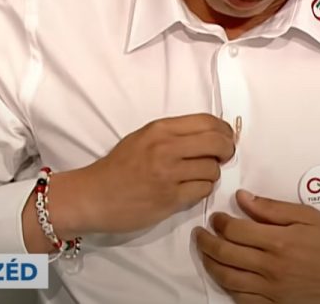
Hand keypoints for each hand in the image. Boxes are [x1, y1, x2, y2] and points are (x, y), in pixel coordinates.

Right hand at [26, 113, 234, 243]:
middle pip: (217, 142)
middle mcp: (166, 148)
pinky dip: (202, 190)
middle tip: (223, 157)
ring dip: (212, 174)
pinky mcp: (170, 198)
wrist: (92, 196)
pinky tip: (190, 190)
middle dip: (227, 150)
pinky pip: (203, 190)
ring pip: (213, 169)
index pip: (208, 121)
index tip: (226, 138)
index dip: (224, 130)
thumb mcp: (143, 138)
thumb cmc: (117, 167)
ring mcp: (169, 173)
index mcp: (160, 129)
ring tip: (198, 177)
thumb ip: (174, 135)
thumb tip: (211, 134)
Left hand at [194, 190, 319, 303]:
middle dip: (206, 241)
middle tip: (200, 233)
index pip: (236, 230)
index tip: (215, 217)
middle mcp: (271, 267)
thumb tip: (243, 198)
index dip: (219, 222)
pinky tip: (223, 276)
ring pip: (227, 278)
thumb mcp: (308, 216)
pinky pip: (241, 298)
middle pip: (225, 253)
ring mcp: (271, 290)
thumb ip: (273, 208)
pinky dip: (227, 286)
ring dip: (210, 263)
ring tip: (205, 253)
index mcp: (279, 241)